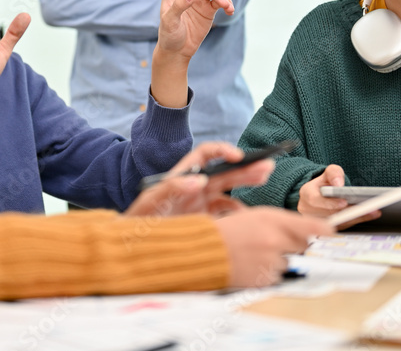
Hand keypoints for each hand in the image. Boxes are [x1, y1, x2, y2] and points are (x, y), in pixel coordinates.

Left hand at [126, 143, 272, 217]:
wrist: (132, 249)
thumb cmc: (138, 221)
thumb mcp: (150, 202)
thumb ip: (171, 188)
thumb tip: (198, 179)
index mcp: (182, 177)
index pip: (204, 156)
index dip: (222, 151)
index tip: (239, 156)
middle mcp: (194, 189)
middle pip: (225, 173)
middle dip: (247, 168)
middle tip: (268, 166)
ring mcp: (201, 207)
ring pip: (230, 194)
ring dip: (247, 189)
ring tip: (263, 184)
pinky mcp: (205, 225)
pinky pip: (227, 218)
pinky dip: (239, 218)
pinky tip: (248, 219)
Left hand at [149, 0, 232, 106]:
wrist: (177, 50)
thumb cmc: (168, 34)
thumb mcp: (169, 21)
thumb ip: (179, 6)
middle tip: (222, 3)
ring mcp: (199, 0)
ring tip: (228, 7)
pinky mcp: (209, 9)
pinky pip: (220, 1)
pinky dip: (227, 4)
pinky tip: (230, 10)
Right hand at [216, 208, 332, 287]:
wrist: (208, 251)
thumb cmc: (233, 230)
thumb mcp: (259, 216)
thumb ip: (287, 223)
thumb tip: (316, 231)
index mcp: (274, 220)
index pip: (314, 227)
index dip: (327, 232)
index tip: (332, 234)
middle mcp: (275, 241)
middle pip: (306, 248)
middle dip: (298, 247)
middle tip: (281, 243)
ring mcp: (271, 262)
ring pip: (292, 264)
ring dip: (284, 261)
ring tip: (262, 254)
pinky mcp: (266, 280)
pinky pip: (279, 277)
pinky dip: (272, 273)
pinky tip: (257, 264)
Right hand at [298, 164, 379, 229]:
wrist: (320, 195)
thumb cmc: (325, 184)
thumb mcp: (328, 173)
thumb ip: (333, 173)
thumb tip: (339, 183)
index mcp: (306, 194)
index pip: (315, 200)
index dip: (330, 203)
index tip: (344, 202)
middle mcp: (309, 210)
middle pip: (329, 214)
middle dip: (348, 212)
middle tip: (367, 208)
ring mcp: (317, 222)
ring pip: (337, 223)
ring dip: (355, 218)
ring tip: (373, 211)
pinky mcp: (327, 229)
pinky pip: (342, 227)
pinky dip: (356, 221)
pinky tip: (369, 215)